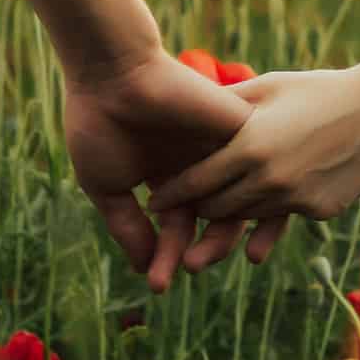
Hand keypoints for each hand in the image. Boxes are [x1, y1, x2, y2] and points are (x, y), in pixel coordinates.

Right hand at [64, 48, 287, 291]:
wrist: (111, 75)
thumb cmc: (100, 124)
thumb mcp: (107, 185)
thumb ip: (128, 227)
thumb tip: (146, 268)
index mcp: (168, 177)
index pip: (178, 226)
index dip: (168, 256)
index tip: (159, 285)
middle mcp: (198, 166)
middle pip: (213, 220)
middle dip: (200, 250)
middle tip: (186, 270)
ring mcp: (219, 150)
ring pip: (237, 202)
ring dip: (223, 236)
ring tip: (202, 258)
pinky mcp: (239, 132)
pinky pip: (259, 173)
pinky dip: (256, 201)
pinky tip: (242, 226)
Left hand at [146, 66, 359, 223]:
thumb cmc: (321, 90)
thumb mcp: (270, 87)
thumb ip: (228, 104)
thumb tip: (188, 106)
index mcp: (250, 147)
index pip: (196, 183)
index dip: (171, 195)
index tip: (154, 201)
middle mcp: (269, 180)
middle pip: (217, 210)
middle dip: (196, 214)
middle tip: (179, 215)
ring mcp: (296, 200)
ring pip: (248, 219)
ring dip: (229, 221)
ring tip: (210, 223)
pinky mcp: (320, 211)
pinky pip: (284, 218)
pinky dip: (270, 213)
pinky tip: (263, 210)